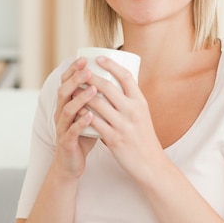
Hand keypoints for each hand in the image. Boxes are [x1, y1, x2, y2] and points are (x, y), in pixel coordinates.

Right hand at [53, 57, 97, 177]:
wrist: (72, 163)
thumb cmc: (84, 135)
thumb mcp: (90, 113)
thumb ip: (98, 98)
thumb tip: (117, 79)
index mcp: (67, 103)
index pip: (66, 82)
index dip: (73, 70)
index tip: (84, 58)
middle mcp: (61, 113)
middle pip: (64, 92)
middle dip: (75, 80)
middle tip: (88, 70)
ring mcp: (62, 128)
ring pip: (66, 110)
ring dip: (79, 98)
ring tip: (92, 89)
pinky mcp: (66, 142)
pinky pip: (72, 131)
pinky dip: (80, 122)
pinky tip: (90, 116)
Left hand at [82, 56, 163, 179]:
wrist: (150, 164)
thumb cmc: (144, 138)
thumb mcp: (143, 115)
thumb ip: (130, 101)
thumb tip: (116, 85)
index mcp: (141, 102)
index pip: (126, 77)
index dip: (111, 65)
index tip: (99, 58)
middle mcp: (133, 111)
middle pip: (107, 87)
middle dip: (90, 76)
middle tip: (79, 71)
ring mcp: (123, 125)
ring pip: (96, 103)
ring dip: (82, 94)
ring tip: (72, 88)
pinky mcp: (113, 139)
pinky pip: (93, 122)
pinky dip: (82, 114)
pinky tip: (74, 110)